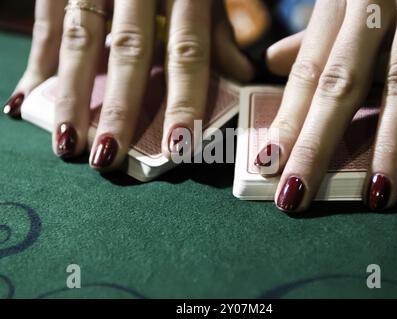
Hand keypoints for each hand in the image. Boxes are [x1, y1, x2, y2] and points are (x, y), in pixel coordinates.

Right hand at [5, 0, 252, 170]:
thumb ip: (217, 34)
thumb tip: (241, 77)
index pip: (188, 50)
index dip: (183, 99)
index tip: (178, 146)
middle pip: (130, 51)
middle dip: (120, 108)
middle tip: (108, 158)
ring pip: (80, 40)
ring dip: (71, 95)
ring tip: (66, 144)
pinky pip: (46, 24)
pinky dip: (38, 64)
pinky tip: (26, 103)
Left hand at [258, 0, 396, 211]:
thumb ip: (311, 38)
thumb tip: (273, 64)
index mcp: (337, 3)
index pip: (307, 73)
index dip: (287, 122)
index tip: (268, 165)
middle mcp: (373, 5)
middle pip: (341, 85)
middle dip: (317, 145)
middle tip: (295, 195)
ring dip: (389, 142)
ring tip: (376, 192)